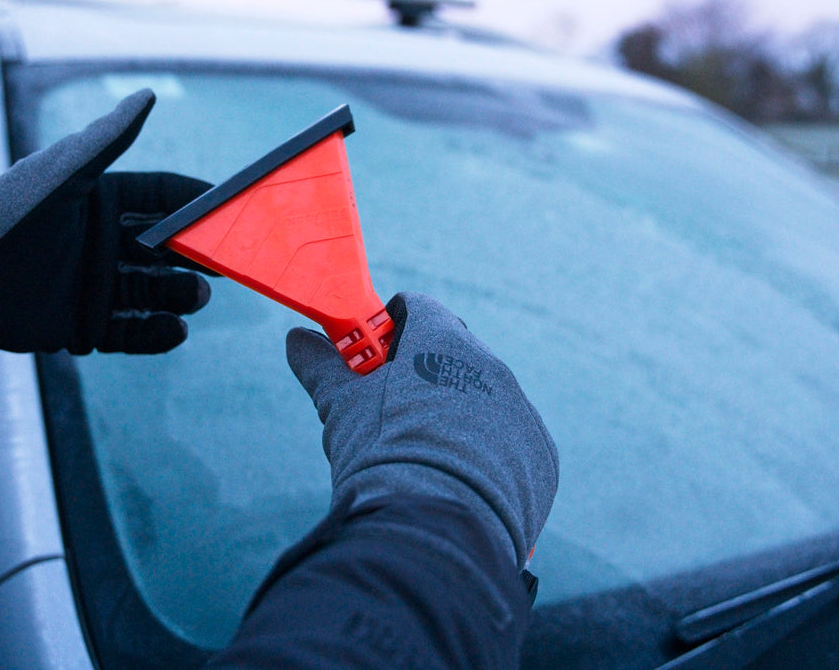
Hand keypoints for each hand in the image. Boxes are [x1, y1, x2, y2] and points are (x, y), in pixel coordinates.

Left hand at [0, 89, 212, 360]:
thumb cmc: (8, 212)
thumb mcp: (62, 171)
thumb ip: (107, 138)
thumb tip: (148, 95)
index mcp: (101, 201)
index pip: (162, 198)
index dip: (195, 203)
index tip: (229, 209)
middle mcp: (103, 243)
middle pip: (167, 250)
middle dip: (196, 255)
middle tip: (222, 263)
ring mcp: (95, 286)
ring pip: (156, 292)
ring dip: (181, 295)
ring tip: (195, 297)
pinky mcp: (84, 326)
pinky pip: (132, 332)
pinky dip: (158, 334)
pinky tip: (175, 329)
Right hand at [285, 292, 557, 566]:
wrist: (435, 530)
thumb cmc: (383, 455)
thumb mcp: (340, 407)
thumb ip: (321, 366)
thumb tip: (297, 340)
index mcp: (444, 341)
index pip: (417, 309)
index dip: (387, 328)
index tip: (367, 356)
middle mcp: (491, 367)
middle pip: (451, 357)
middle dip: (421, 376)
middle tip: (387, 412)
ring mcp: (522, 413)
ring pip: (482, 402)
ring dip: (454, 417)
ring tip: (421, 458)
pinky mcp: (540, 458)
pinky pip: (510, 445)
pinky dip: (486, 456)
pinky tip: (456, 484)